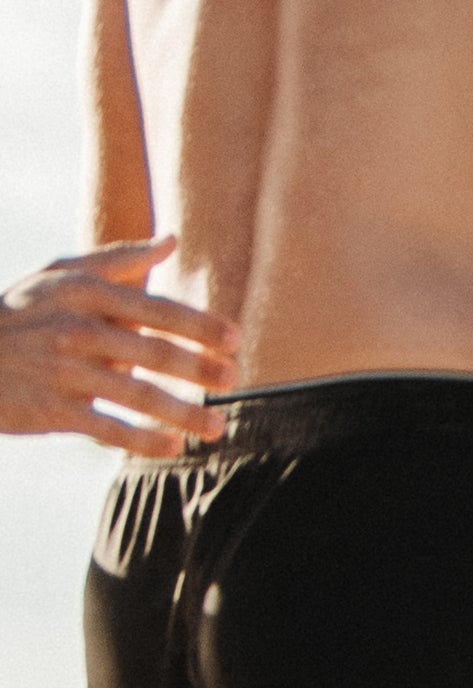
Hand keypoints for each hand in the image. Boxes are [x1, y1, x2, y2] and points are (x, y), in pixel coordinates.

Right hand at [0, 240, 237, 453]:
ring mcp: (62, 372)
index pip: (156, 310)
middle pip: (153, 353)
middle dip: (199, 369)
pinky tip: (172, 447)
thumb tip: (171, 240)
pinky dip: (139, 440)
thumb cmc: (21, 313)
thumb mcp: (60, 276)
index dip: (200, 326)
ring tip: (217, 427)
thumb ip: (119, 258)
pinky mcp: (51, 410)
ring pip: (135, 395)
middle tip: (235, 379)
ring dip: (182, 413)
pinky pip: (104, 427)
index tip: (235, 341)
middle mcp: (75, 331)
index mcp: (84, 295)